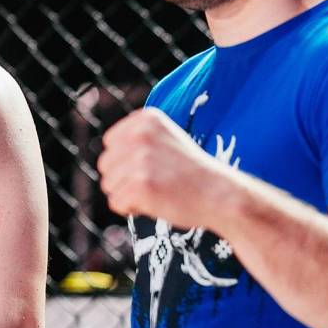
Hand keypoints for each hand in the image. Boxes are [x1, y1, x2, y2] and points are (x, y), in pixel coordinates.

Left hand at [98, 108, 224, 228]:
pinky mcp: (140, 186)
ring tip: (159, 192)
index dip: (127, 161)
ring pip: (109, 186)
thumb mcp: (167, 140)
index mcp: (145, 119)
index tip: (155, 167)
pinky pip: (116, 203)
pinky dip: (132, 209)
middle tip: (157, 183)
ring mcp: (139, 160)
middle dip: (124, 179)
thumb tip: (105, 157)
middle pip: (105, 165)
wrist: (222, 195)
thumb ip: (138, 140)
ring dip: (129, 195)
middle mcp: (139, 134)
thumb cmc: (193, 172)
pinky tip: (156, 203)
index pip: (110, 143)